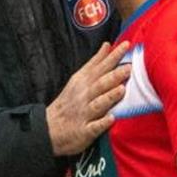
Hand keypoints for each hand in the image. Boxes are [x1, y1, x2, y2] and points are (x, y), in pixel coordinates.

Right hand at [47, 41, 130, 156]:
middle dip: (114, 76)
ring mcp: (84, 114)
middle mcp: (84, 96)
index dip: (113, 56)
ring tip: (121, 90)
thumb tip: (107, 45)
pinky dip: (102, 123)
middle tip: (128, 68)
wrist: (48, 129)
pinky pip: (94, 127)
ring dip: (109, 97)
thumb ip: (95, 63)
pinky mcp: (84, 131)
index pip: (100, 66)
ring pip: (98, 104)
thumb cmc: (69, 103)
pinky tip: (111, 119)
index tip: (126, 45)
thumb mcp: (78, 79)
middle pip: (100, 84)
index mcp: (83, 82)